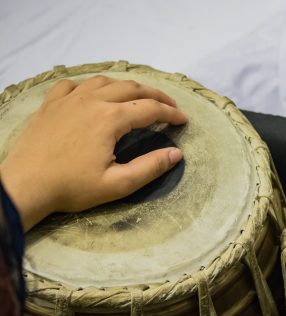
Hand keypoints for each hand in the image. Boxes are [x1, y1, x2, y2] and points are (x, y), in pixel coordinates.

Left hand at [0, 76, 186, 230]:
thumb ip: (150, 167)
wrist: (25, 185)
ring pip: (106, 81)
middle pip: (132, 88)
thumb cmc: (72, 187)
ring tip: (138, 97)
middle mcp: (93, 100)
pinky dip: (91, 86)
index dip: (171, 113)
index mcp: (111, 118)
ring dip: (127, 87)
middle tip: (169, 107)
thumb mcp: (117, 184)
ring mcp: (69, 98)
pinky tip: (94, 94)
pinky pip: (75, 83)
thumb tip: (176, 153)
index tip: (183, 121)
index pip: (150, 109)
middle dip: (156, 95)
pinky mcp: (51, 103)